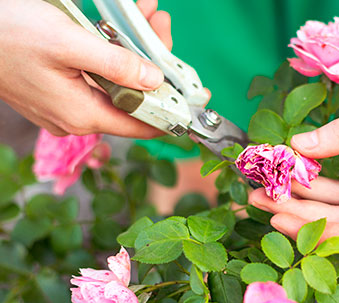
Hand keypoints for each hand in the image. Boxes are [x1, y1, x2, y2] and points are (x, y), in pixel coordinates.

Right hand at [0, 0, 173, 136]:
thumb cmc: (7, 33)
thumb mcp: (68, 42)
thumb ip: (116, 64)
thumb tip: (155, 80)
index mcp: (83, 114)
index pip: (142, 125)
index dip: (172, 111)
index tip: (195, 96)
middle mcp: (75, 117)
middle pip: (131, 97)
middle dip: (151, 61)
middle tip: (159, 25)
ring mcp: (64, 106)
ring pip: (114, 83)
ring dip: (131, 51)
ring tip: (143, 17)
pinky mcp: (55, 91)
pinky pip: (94, 76)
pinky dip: (109, 53)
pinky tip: (114, 29)